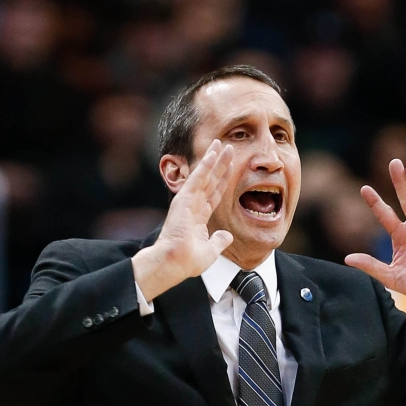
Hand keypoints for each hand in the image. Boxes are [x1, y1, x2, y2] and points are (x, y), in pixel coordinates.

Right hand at [133, 140, 235, 300]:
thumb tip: (227, 236)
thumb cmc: (187, 260)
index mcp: (198, 217)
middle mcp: (193, 206)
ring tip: (221, 143)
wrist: (174, 262)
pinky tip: (212, 153)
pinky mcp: (184, 199)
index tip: (231, 167)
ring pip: (204, 175)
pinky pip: (197, 178)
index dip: (223, 180)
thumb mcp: (210, 251)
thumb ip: (219, 241)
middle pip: (211, 181)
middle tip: (228, 148)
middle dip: (220, 165)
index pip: (214, 194)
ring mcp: (188, 201)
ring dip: (213, 159)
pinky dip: (205, 165)